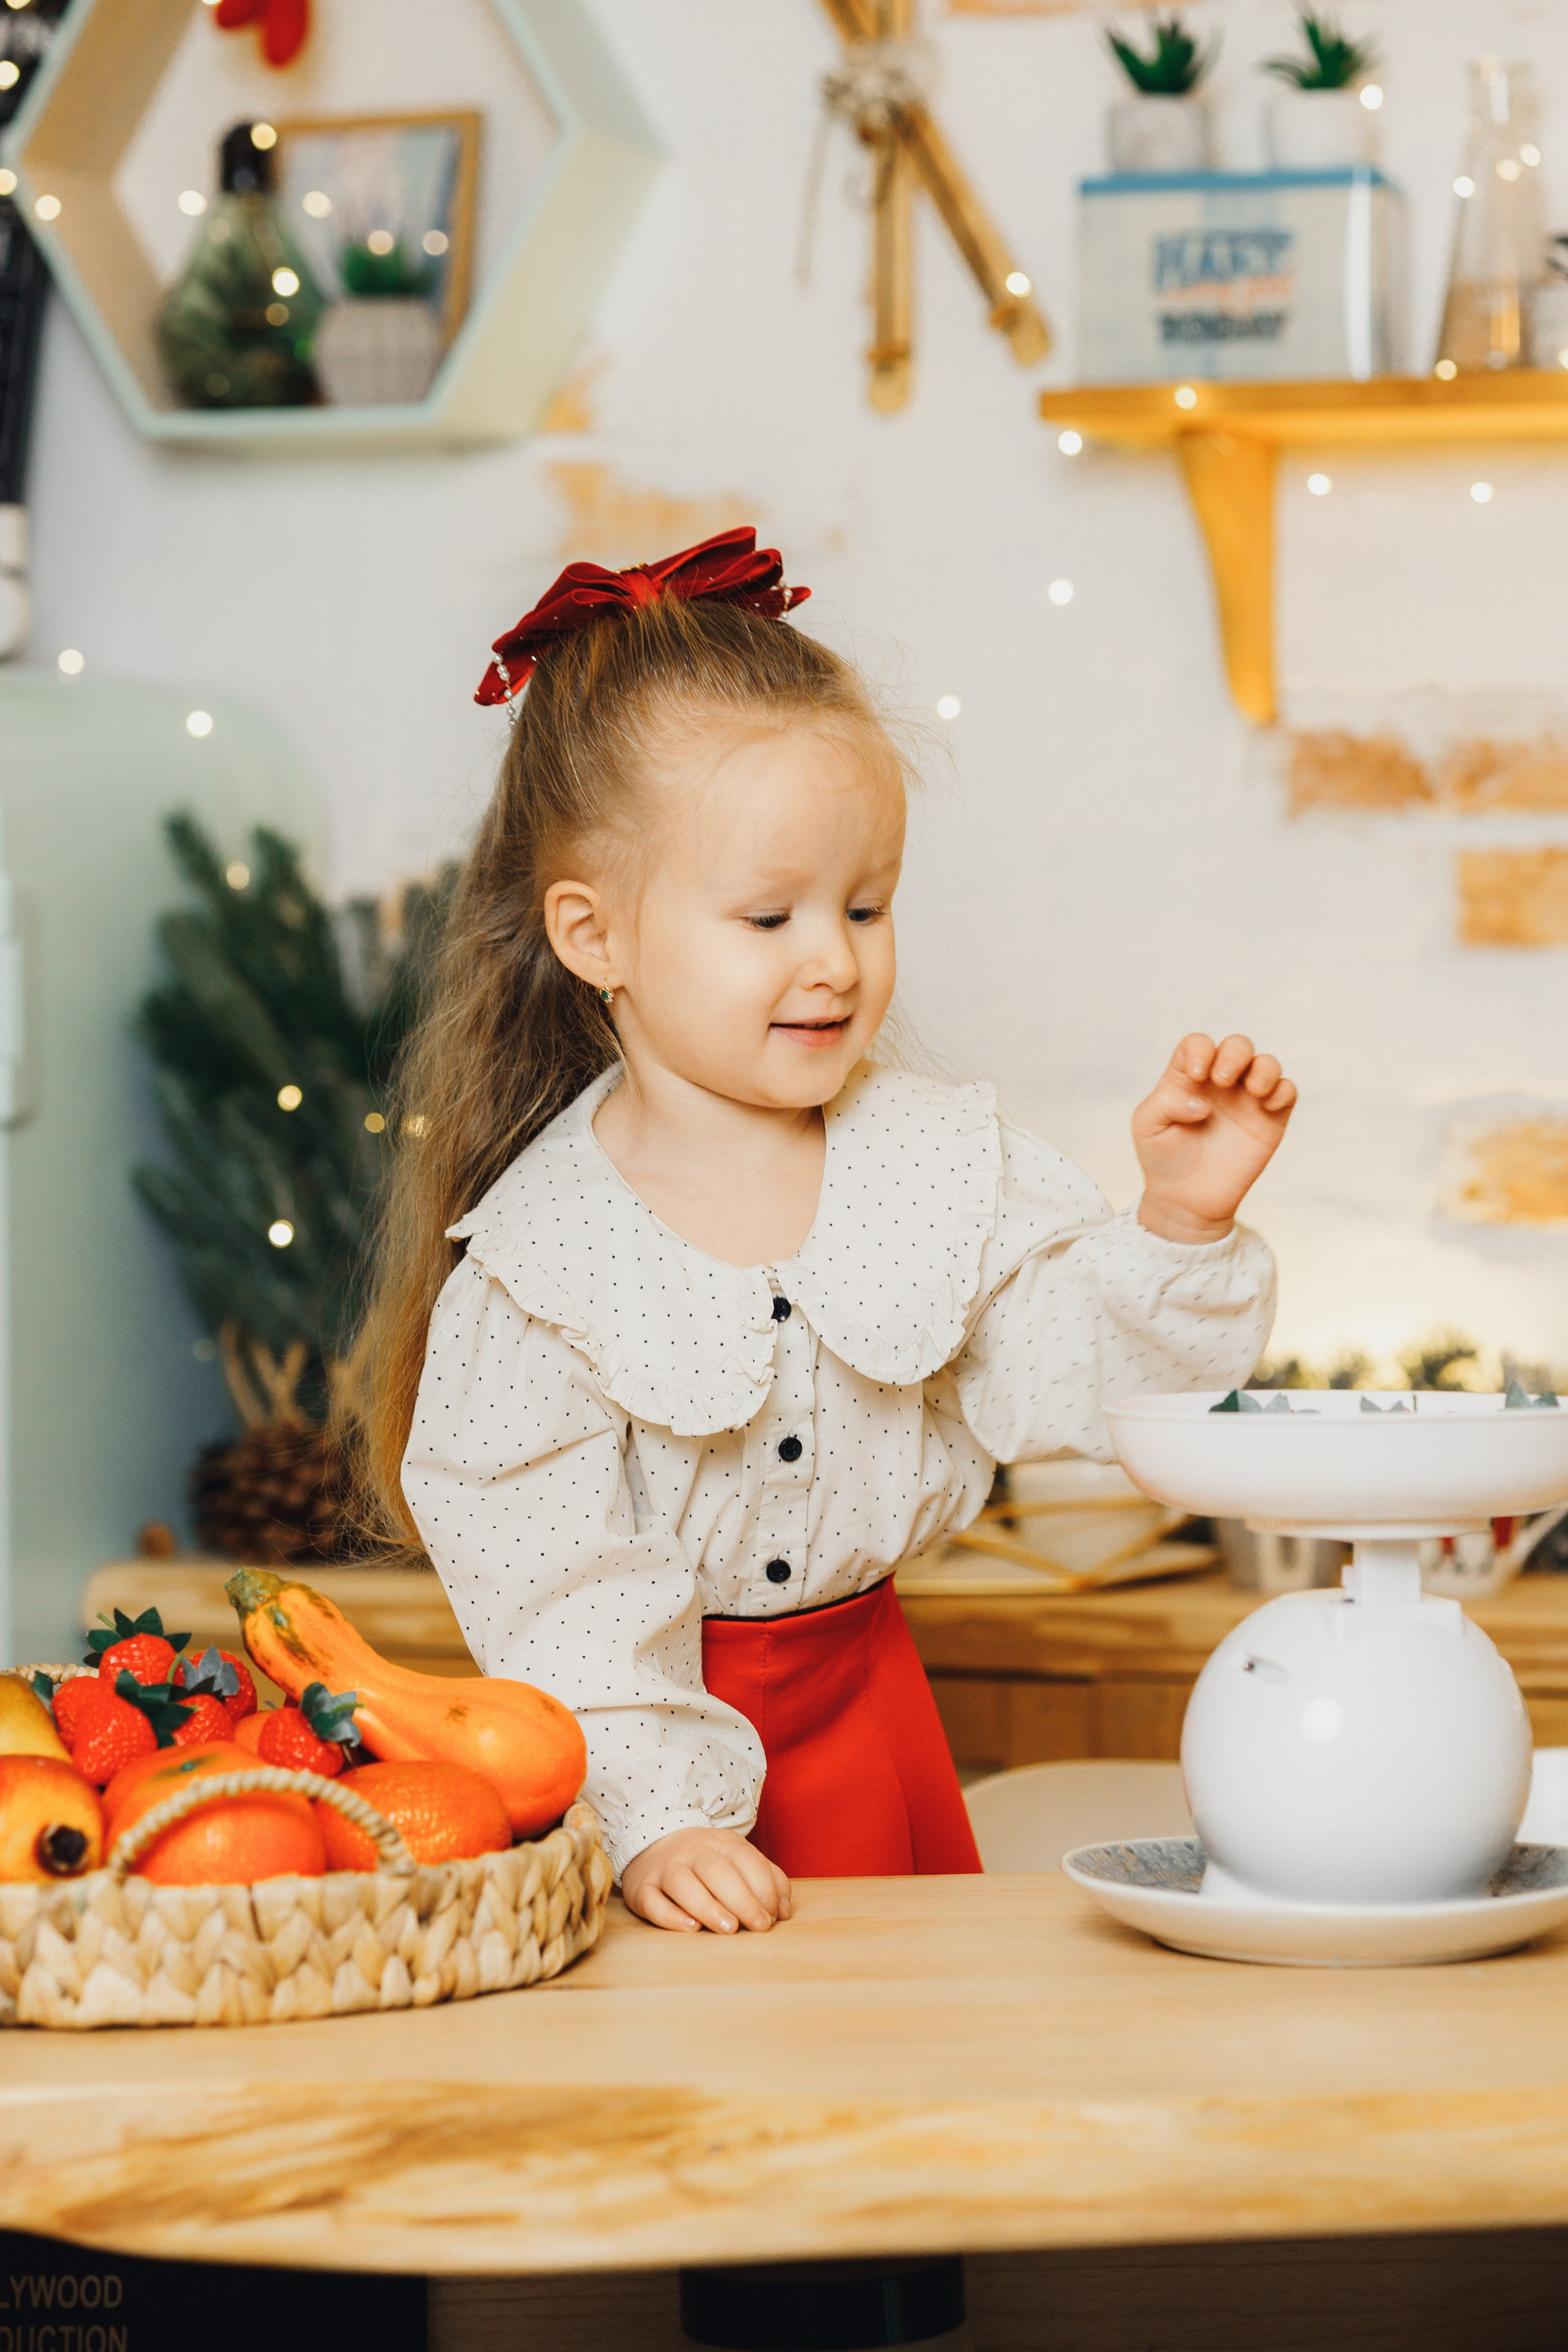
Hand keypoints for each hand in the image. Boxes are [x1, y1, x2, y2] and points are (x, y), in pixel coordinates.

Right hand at [620, 1826, 791, 1933]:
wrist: (653, 1842)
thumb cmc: (708, 1861)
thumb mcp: (739, 1860)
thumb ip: (768, 1880)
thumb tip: (784, 1912)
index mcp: (721, 1843)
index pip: (746, 1860)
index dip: (764, 1889)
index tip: (773, 1917)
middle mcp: (691, 1852)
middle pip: (716, 1871)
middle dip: (742, 1900)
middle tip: (759, 1926)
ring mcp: (664, 1869)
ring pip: (683, 1884)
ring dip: (708, 1907)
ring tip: (729, 1929)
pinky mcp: (641, 1888)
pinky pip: (652, 1901)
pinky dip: (670, 1916)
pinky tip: (690, 1928)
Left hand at [1133, 1033, 1295, 1242]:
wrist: (1187, 1200)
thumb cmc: (1163, 1159)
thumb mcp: (1147, 1127)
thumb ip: (1165, 1103)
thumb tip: (1204, 1103)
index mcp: (1188, 1078)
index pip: (1198, 1044)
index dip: (1201, 1050)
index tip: (1197, 1075)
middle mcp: (1220, 1083)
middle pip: (1238, 1046)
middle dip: (1235, 1054)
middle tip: (1223, 1080)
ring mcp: (1247, 1100)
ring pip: (1267, 1063)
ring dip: (1264, 1069)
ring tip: (1253, 1092)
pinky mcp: (1270, 1120)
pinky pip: (1287, 1091)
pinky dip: (1283, 1090)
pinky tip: (1266, 1107)